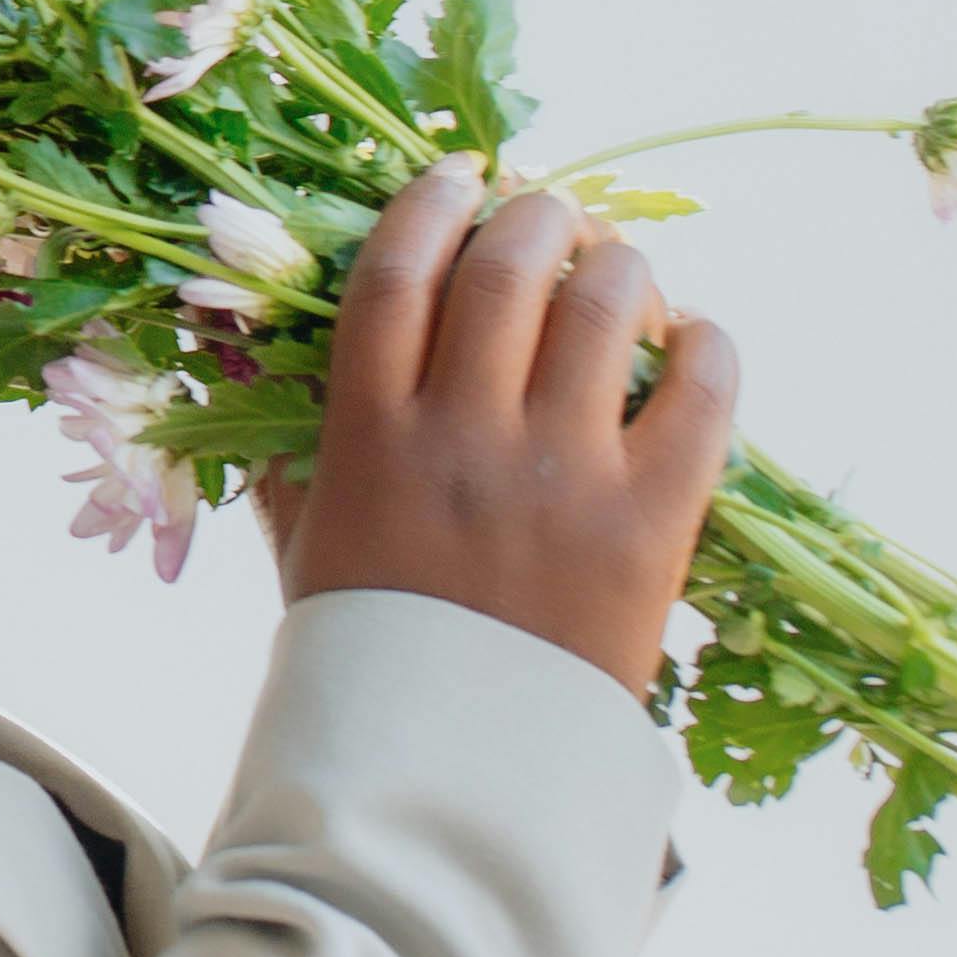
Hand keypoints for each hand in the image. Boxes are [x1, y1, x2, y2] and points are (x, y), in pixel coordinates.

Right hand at [273, 165, 738, 699]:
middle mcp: (465, 440)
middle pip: (507, 265)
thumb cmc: (376, 656)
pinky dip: (704, 344)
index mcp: (370, 438)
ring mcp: (563, 477)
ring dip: (619, 266)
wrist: (456, 780)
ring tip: (620, 274)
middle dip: (537, 216)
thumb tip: (251, 345)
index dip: (431, 202)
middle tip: (551, 217)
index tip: (460, 175)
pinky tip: (691, 343)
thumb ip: (284, 442)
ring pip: (606, 305)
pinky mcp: (652, 522)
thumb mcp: (307, 542)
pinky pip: (701, 390)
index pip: (397, 271)